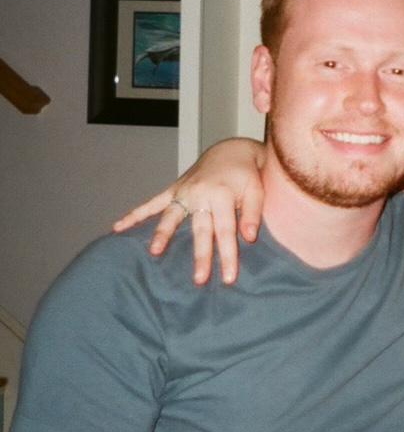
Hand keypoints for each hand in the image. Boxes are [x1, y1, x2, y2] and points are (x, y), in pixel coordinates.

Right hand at [112, 138, 265, 285]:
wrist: (231, 151)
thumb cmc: (247, 175)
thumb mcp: (257, 190)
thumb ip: (252, 213)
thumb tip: (249, 238)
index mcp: (222, 195)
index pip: (226, 231)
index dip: (228, 255)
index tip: (229, 278)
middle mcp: (200, 194)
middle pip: (200, 230)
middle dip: (200, 256)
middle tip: (199, 280)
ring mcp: (183, 192)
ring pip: (171, 217)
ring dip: (162, 234)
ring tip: (154, 253)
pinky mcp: (173, 190)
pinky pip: (151, 203)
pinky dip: (135, 214)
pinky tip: (117, 227)